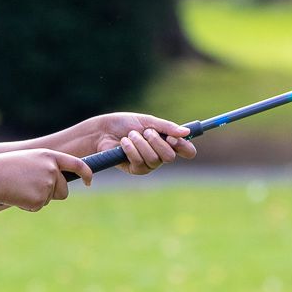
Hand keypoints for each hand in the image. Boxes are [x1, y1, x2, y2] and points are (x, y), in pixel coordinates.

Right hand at [0, 150, 88, 211]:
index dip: (86, 173)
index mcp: (50, 156)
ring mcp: (47, 185)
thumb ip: (46, 168)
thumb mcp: (29, 161)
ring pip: (50, 199)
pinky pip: (39, 206)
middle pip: (64, 190)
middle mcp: (52, 170)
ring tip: (20, 188)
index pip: (77, 164)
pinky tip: (17, 195)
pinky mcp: (39, 200)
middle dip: (53, 193)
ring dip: (38, 198)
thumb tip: (56, 185)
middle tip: (32, 187)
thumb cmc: (6, 168)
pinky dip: (28, 204)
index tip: (89, 181)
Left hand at [79, 112, 196, 173]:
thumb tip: (186, 132)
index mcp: (168, 142)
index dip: (184, 147)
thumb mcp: (148, 121)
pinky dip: (131, 149)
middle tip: (146, 132)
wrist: (103, 131)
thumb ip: (167, 127)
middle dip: (157, 141)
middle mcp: (161, 155)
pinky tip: (123, 143)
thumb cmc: (125, 124)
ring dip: (141, 143)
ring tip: (130, 135)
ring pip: (154, 159)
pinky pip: (140, 162)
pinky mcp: (135, 169)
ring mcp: (149, 165)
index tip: (174, 138)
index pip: (187, 151)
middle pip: (170, 157)